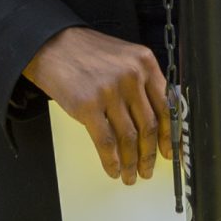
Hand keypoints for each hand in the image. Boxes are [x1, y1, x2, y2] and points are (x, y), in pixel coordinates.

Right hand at [26, 27, 170, 183]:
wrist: (50, 45)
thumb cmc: (85, 52)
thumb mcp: (123, 58)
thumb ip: (141, 82)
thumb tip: (154, 120)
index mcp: (144, 63)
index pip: (166, 106)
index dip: (169, 135)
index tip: (170, 152)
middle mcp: (131, 76)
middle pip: (148, 126)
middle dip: (149, 154)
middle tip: (147, 170)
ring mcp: (110, 91)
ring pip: (129, 137)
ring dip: (131, 163)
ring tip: (130, 175)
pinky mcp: (88, 106)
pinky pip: (106, 142)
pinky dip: (111, 161)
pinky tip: (113, 169)